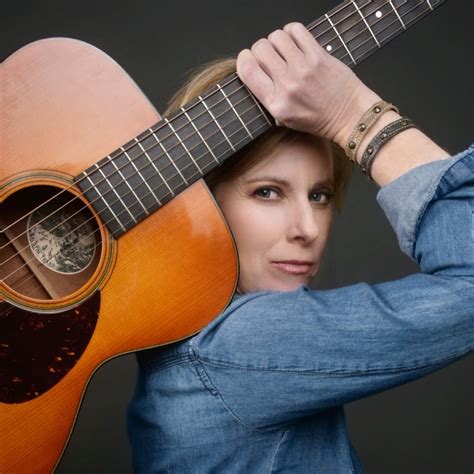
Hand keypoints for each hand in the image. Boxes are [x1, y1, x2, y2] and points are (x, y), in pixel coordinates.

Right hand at [236, 22, 379, 146]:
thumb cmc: (318, 119)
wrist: (348, 116)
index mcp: (276, 104)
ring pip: (276, 36)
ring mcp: (303, 69)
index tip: (250, 59)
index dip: (245, 59)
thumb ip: (267, 97)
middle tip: (271, 56)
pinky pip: (295, 30)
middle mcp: (287, 86)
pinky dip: (293, 32)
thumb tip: (254, 69)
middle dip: (261, 49)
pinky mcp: (318, 56)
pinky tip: (297, 42)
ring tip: (285, 49)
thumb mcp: (284, 118)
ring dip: (278, 40)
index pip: (248, 70)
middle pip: (260, 48)